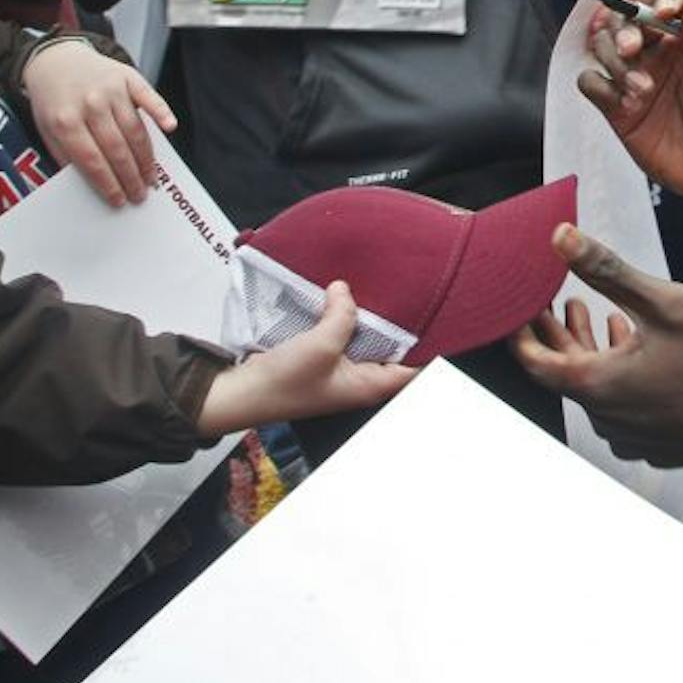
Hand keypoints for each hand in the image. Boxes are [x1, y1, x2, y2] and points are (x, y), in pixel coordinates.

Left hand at [24, 40, 175, 206]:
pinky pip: (148, 97)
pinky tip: (169, 128)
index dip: (108, 183)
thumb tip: (93, 184)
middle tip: (139, 195)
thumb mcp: (47, 130)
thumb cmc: (54, 100)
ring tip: (150, 178)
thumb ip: (66, 156)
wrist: (55, 59)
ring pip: (135, 129)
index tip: (119, 200)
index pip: (92, 160)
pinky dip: (161, 112)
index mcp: (65, 121)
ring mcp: (110, 89)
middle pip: (117, 148)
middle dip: (130, 177)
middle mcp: (89, 104)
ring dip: (146, 158)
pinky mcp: (127, 76)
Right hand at [197, 280, 416, 433]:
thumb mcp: (321, 345)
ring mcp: (342, 371)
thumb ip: (341, 316)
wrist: (241, 394)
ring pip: (366, 341)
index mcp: (371, 386)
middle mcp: (361, 381)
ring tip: (377, 289)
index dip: (431, 345)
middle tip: (408, 291)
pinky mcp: (323, 360)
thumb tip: (345, 290)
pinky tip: (342, 298)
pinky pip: (343, 337)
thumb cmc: (284, 382)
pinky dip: (343, 319)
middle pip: (393, 351)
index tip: (440, 316)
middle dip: (398, 325)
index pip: (416, 369)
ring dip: (367, 319)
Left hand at [513, 224, 682, 466]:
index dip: (520, 330)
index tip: (513, 304)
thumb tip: (559, 238)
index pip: (534, 361)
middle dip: (555, 331)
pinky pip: (620, 404)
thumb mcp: (665, 303)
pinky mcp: (655, 441)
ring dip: (588, 347)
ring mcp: (632, 435)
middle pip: (564, 372)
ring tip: (587, 309)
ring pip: (594, 387)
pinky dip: (615, 370)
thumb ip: (606, 271)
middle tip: (547, 297)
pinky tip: (630, 341)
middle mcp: (607, 419)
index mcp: (598, 387)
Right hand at [579, 0, 682, 212]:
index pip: (669, 5)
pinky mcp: (617, 107)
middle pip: (626, 20)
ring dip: (614, 60)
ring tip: (640, 89)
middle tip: (633, 48)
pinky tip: (621, 101)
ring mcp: (634, 78)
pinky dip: (597, 84)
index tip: (659, 11)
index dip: (660, 0)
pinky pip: (590, 82)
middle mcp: (658, 54)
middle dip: (624, 28)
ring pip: (603, 46)